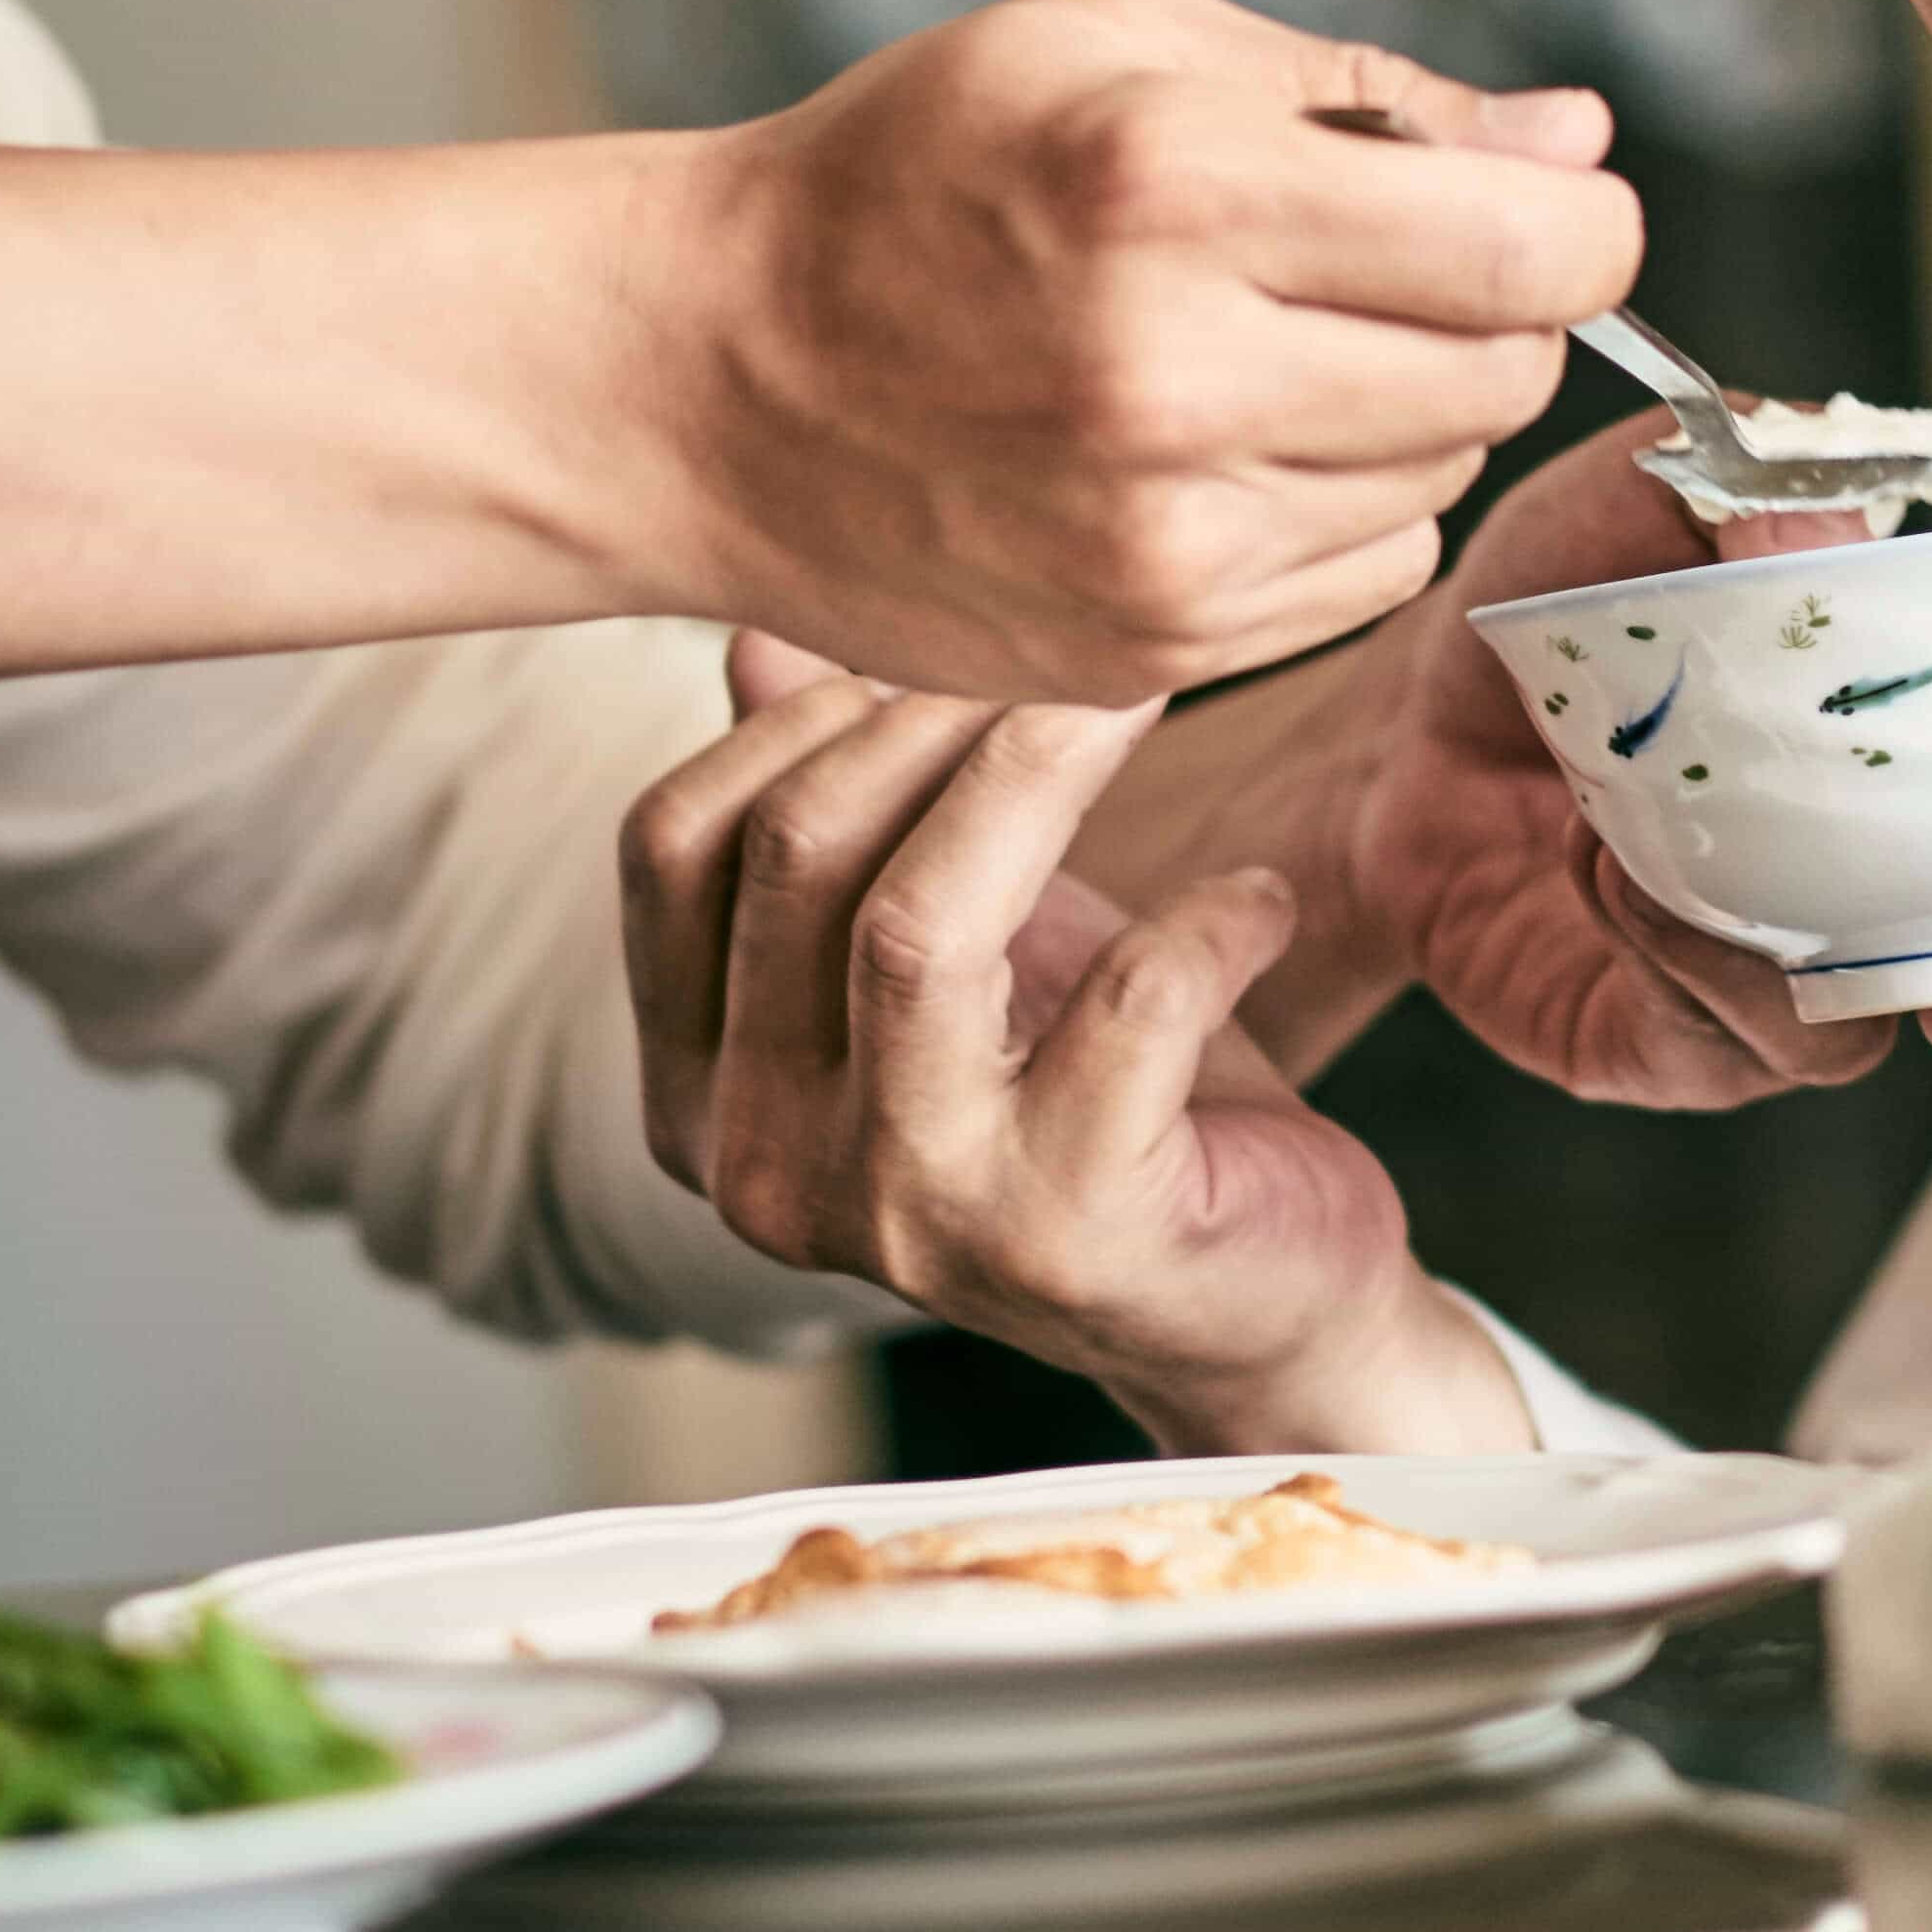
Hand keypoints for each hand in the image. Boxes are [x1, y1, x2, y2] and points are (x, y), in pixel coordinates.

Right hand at [619, 648, 1522, 1450]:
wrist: (1255, 1304)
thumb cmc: (1099, 1096)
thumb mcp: (957, 941)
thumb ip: (848, 810)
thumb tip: (761, 628)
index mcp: (702, 1097)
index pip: (673, 847)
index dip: (805, 709)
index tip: (939, 633)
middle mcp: (769, 1169)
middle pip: (796, 856)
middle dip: (937, 707)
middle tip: (1074, 641)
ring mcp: (910, 1214)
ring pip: (919, 922)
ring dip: (1043, 770)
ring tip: (1143, 702)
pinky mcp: (1070, 1232)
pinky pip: (1129, 1001)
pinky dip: (1208, 919)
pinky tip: (1258, 904)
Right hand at [654, 0, 1635, 700]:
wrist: (698, 377)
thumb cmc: (905, 175)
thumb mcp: (1103, 42)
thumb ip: (1362, 87)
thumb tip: (1577, 146)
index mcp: (1174, 184)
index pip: (1535, 248)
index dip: (1578, 223)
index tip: (1533, 207)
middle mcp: (1176, 376)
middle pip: (1508, 371)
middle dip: (1486, 307)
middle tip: (1368, 269)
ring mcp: (1163, 538)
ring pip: (1443, 476)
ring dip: (1403, 410)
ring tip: (1258, 354)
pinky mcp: (1151, 648)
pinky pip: (1367, 570)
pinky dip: (1335, 506)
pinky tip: (1215, 449)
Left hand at [1312, 422, 1931, 1108]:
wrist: (1413, 698)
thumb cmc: (1577, 595)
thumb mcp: (1661, 498)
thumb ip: (1760, 483)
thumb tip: (1823, 517)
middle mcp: (1881, 905)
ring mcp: (1776, 993)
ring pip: (1835, 1024)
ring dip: (1762, 929)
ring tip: (1646, 818)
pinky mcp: (1660, 1047)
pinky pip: (1703, 1035)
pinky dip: (1665, 946)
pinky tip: (1602, 862)